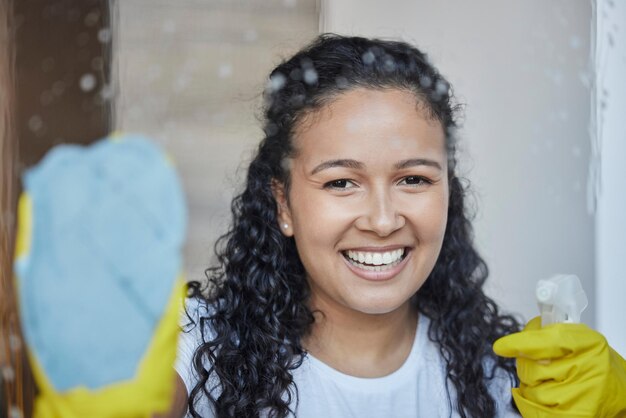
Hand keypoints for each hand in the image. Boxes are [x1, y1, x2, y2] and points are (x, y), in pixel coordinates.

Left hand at [493, 316, 625, 417]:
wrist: (620, 391)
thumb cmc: (595, 363)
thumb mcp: (580, 339)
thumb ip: (549, 333)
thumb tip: (519, 340)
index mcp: (587, 344)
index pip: (547, 340)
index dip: (520, 343)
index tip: (501, 347)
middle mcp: (586, 369)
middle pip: (532, 367)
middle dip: (525, 364)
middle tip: (535, 364)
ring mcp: (580, 396)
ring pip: (531, 388)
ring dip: (530, 384)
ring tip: (545, 381)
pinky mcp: (573, 416)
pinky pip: (534, 409)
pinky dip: (528, 401)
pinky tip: (536, 395)